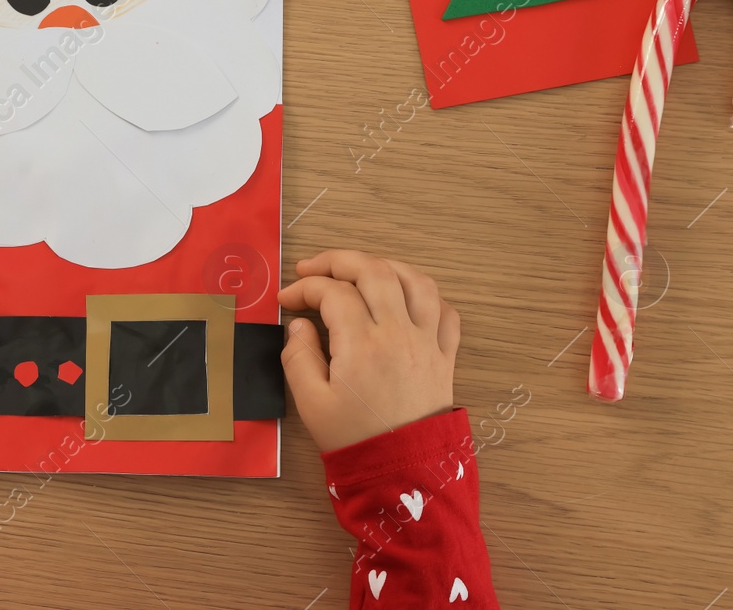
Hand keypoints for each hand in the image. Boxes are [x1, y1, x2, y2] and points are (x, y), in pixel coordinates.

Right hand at [277, 249, 459, 451]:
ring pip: (415, 280)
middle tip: (314, 268)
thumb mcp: (311, 403)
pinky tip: (403, 299)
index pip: (332, 292)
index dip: (305, 288)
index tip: (287, 299)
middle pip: (374, 270)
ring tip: (359, 271)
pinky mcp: (445, 355)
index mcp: (363, 344)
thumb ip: (298, 356)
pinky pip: (445, 311)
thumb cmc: (354, 438)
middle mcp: (399, 333)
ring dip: (384, 266)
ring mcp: (427, 342)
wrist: (403, 471)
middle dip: (338, 260)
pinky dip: (425, 295)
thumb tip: (299, 324)